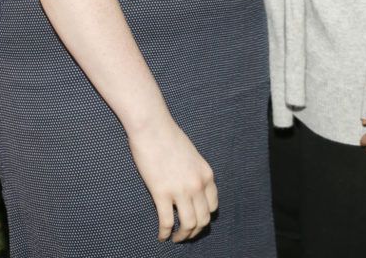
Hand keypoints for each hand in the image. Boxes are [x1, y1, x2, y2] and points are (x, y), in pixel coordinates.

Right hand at [128, 113, 217, 241]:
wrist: (153, 127)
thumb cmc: (169, 136)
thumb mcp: (191, 155)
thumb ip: (194, 173)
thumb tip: (190, 189)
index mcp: (206, 174)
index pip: (213, 206)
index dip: (204, 217)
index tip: (196, 221)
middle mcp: (197, 185)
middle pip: (203, 219)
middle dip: (195, 231)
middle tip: (185, 234)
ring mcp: (180, 190)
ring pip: (188, 225)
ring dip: (182, 236)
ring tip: (175, 238)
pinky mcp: (162, 193)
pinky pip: (166, 222)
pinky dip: (165, 233)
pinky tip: (161, 236)